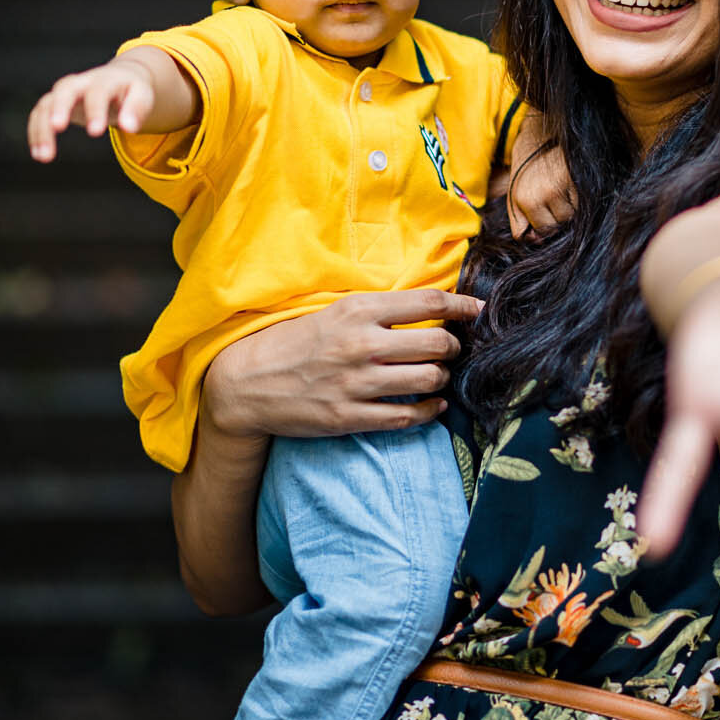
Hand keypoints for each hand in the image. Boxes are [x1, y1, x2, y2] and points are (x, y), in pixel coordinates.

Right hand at [28, 58, 156, 161]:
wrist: (118, 78)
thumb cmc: (130, 90)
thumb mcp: (141, 95)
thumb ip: (137, 109)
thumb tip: (130, 127)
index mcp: (104, 80)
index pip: (98, 91)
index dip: (96, 110)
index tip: (95, 133)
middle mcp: (80, 83)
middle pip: (64, 90)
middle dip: (60, 108)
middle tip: (57, 128)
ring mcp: (63, 92)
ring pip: (46, 104)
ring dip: (42, 128)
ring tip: (43, 156)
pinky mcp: (53, 103)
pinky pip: (38, 114)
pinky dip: (35, 132)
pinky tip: (39, 153)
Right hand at [202, 289, 483, 439]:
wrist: (244, 383)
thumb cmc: (288, 343)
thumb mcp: (328, 311)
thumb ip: (372, 310)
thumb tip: (424, 308)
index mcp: (355, 311)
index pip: (427, 302)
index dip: (461, 305)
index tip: (476, 309)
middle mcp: (361, 345)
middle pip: (438, 343)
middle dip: (453, 347)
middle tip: (449, 348)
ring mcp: (356, 383)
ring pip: (429, 379)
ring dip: (441, 378)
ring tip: (435, 375)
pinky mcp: (350, 416)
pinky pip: (408, 416)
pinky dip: (429, 410)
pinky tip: (431, 405)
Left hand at [507, 140, 574, 239]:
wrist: (543, 138)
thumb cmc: (530, 170)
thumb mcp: (516, 193)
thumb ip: (520, 220)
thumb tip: (534, 241)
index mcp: (521, 199)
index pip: (537, 232)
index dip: (542, 226)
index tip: (542, 211)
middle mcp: (538, 195)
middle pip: (555, 227)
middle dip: (555, 218)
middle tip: (552, 197)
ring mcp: (557, 188)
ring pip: (569, 218)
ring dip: (568, 209)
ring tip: (561, 189)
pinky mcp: (574, 180)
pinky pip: (581, 205)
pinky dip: (579, 199)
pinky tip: (570, 185)